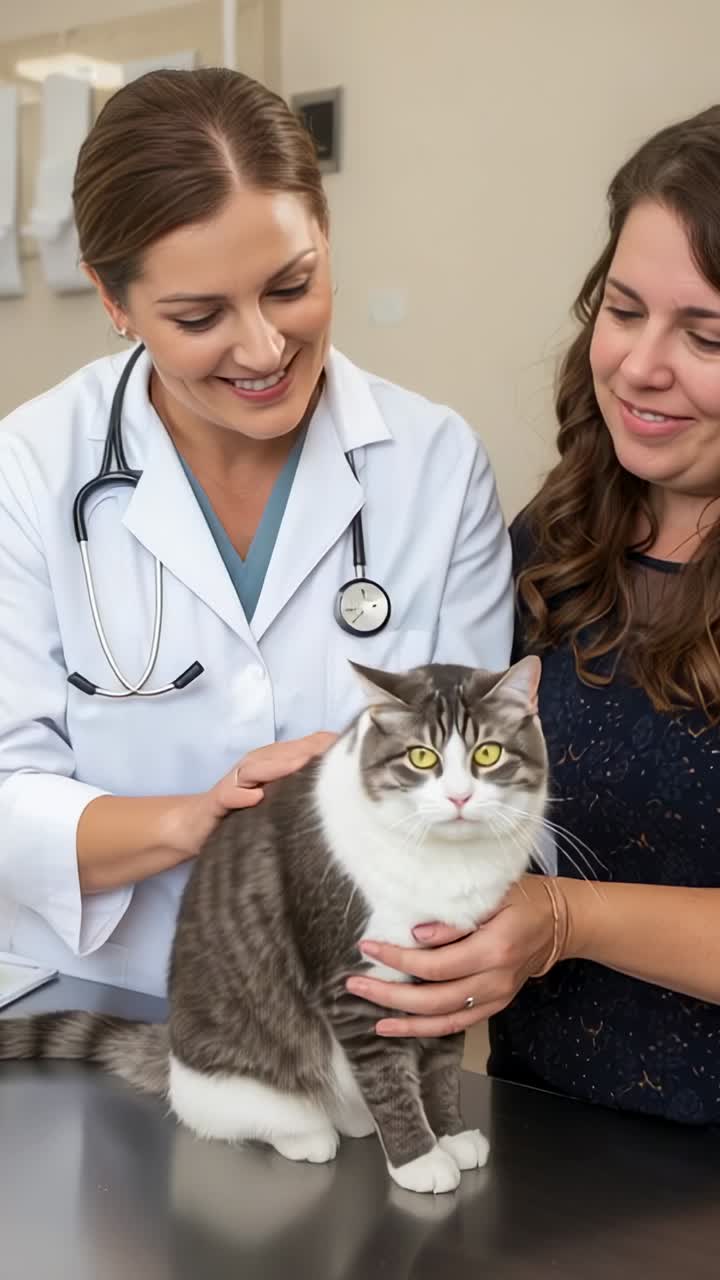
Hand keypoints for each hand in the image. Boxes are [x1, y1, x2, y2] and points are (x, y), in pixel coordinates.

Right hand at [165, 732, 337, 859]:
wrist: (197, 824)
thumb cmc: (244, 809)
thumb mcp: (277, 795)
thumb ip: (302, 785)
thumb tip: (344, 782)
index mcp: (272, 762)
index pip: (303, 747)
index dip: (325, 747)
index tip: (354, 751)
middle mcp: (255, 765)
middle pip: (284, 754)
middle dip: (309, 752)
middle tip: (336, 754)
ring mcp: (235, 781)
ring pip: (257, 768)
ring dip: (278, 767)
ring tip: (300, 766)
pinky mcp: (218, 800)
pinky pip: (229, 795)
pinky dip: (241, 795)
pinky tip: (255, 798)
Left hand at [345, 876, 564, 1036]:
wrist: (559, 923)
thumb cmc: (524, 900)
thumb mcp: (494, 895)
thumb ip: (456, 918)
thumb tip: (417, 935)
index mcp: (495, 949)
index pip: (437, 964)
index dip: (398, 958)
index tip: (368, 947)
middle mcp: (495, 980)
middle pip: (433, 998)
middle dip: (390, 994)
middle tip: (355, 984)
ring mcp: (496, 998)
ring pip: (442, 1020)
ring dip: (402, 1019)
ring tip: (368, 1012)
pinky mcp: (494, 1006)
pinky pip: (455, 1024)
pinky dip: (424, 1029)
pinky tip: (396, 1026)